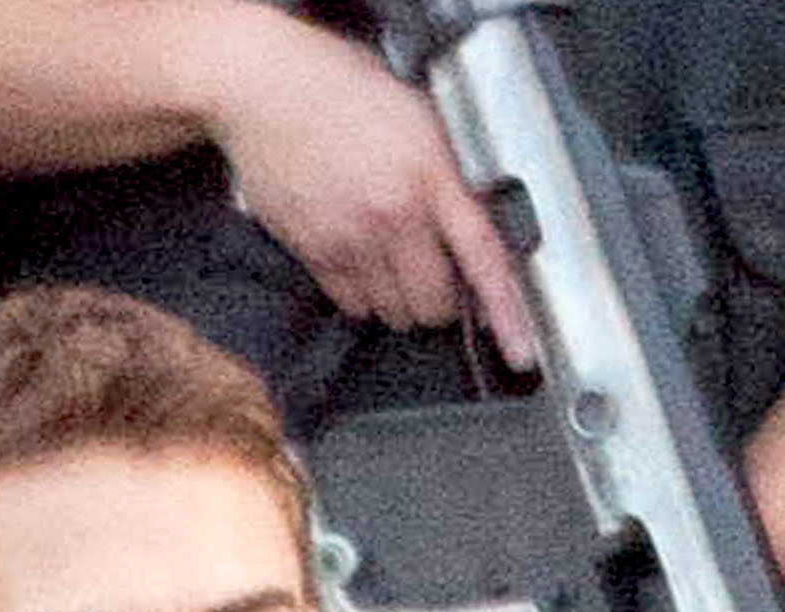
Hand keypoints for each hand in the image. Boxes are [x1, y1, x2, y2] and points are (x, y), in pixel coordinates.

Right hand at [209, 25, 534, 357]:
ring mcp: (352, 240)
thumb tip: (472, 237)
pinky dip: (363, 297)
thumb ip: (447, 177)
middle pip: (435, 305)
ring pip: (395, 314)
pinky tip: (358, 257)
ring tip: (387, 256)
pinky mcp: (315, 253)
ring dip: (400, 299)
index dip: (506, 313)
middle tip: (430, 271)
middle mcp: (393, 215)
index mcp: (428, 174)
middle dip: (440, 300)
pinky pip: (354, 307)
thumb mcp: (416, 117)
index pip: (482, 257)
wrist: (263, 86)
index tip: (521, 352)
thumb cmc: (340, 89)